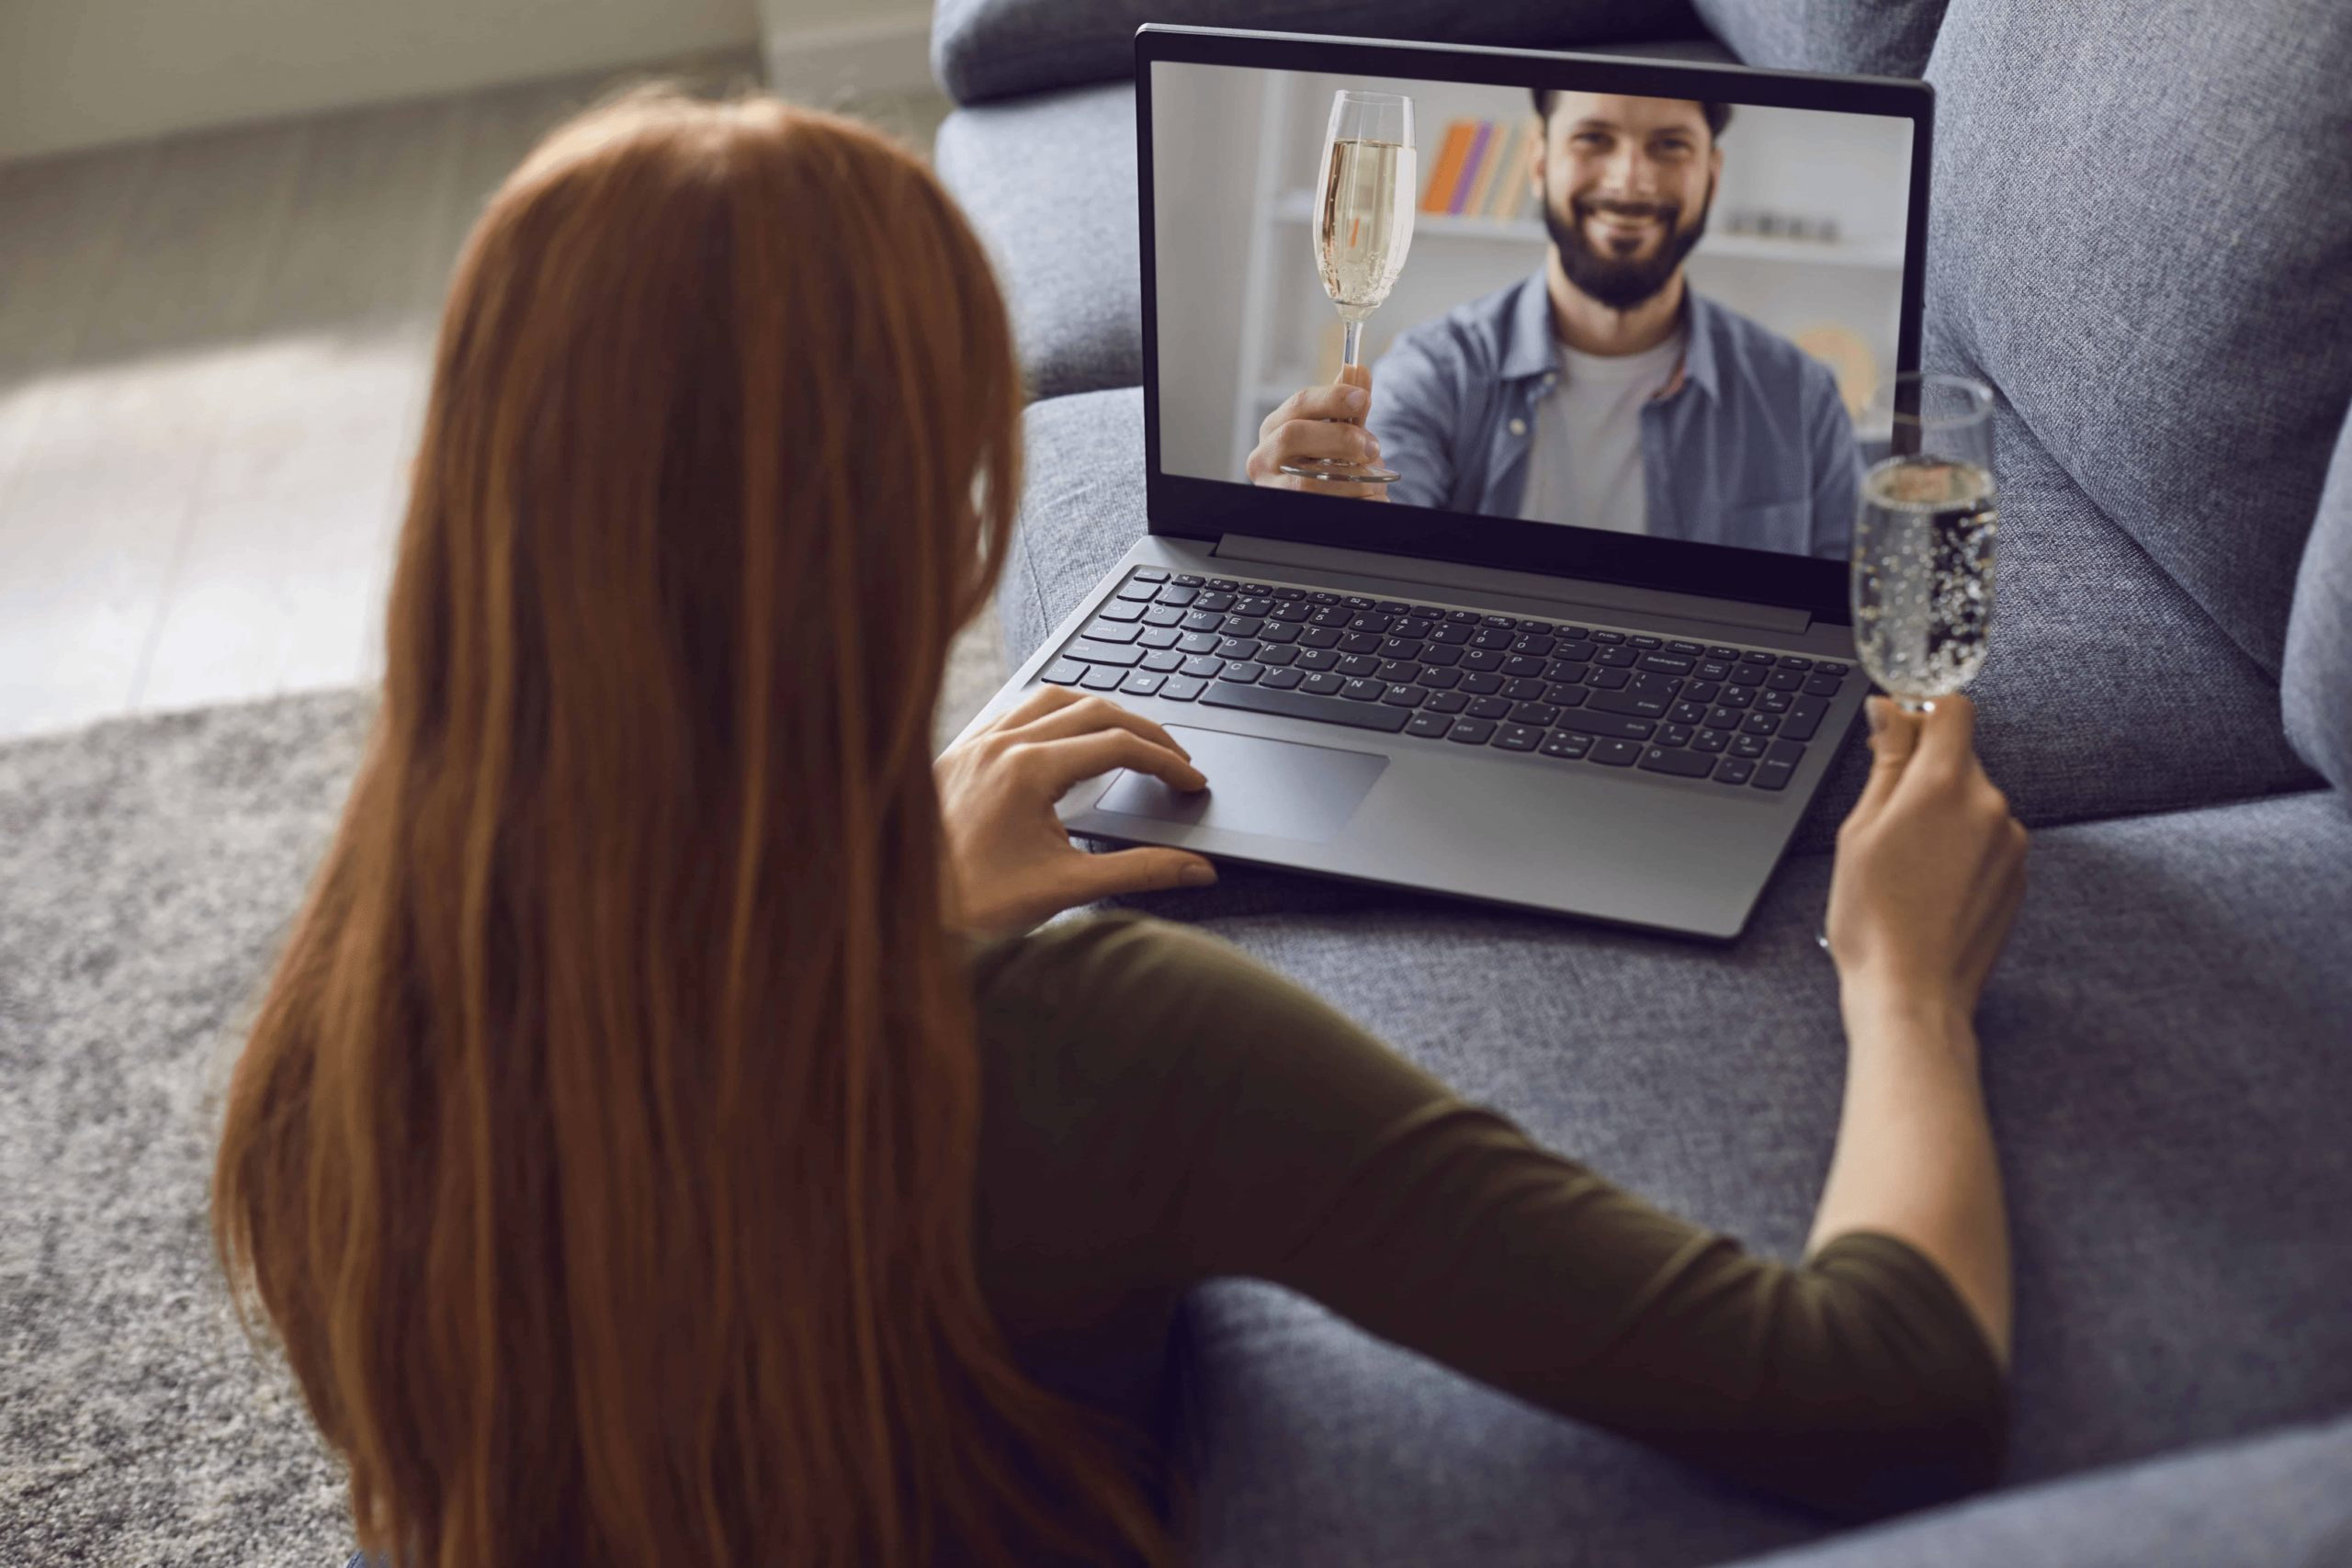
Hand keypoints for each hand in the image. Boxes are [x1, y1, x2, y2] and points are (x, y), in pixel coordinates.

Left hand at [935, 686, 1218, 938]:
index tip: (1192, 783)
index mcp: (1029, 770)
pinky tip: (1065, 739)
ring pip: (1053, 699)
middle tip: (1175, 760)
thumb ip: (1139, 871)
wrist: (904, 906)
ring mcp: (977, 743)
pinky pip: (1015, 711)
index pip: (1119, 745)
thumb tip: (1196, 869)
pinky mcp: (960, 751)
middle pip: (1094, 710)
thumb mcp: (1066, 887)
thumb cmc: (974, 902)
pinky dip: (1054, 715)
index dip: (1167, 762)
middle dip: (1144, 732)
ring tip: (1130, 740)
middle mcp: (1002, 744)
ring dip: (1099, 713)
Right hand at [1246, 362, 1389, 499]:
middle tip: (1371, 446)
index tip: (1363, 399)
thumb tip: (1359, 371)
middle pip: (1294, 435)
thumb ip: (1348, 405)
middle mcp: (1263, 456)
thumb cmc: (1326, 461)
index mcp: (1275, 428)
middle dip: (1339, 437)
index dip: (1332, 398)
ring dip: (1352, 477)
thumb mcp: (1338, 431)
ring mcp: (1271, 488)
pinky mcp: (1286, 512)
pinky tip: (1370, 496)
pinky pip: (1323, 505)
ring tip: (1375, 479)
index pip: (1299, 404)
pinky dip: (1354, 501)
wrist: (1323, 502)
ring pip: (1309, 479)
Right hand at [1824, 696, 2027, 1016]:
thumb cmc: (1874, 919)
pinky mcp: (2018, 874)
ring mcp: (2010, 842)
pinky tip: (1929, 882)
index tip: (1894, 730)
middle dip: (1923, 771)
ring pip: (1972, 800)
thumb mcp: (1859, 830)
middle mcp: (1989, 805)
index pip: (1952, 709)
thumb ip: (1885, 761)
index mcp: (1945, 785)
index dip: (1920, 710)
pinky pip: (1987, 837)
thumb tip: (1889, 709)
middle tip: (1883, 814)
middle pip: (1960, 757)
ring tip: (1905, 861)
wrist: (1913, 991)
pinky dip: (1960, 846)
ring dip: (1942, 812)